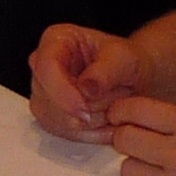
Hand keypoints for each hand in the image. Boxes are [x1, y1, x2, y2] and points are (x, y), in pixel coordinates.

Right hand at [27, 22, 146, 142]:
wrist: (132, 79)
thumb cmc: (127, 62)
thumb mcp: (125, 59)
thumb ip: (106, 71)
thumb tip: (86, 89)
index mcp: (56, 40)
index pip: (46, 68)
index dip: (62, 92)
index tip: (85, 109)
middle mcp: (42, 67)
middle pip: (48, 100)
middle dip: (87, 108)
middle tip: (116, 96)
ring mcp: (43, 94)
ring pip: (58, 121)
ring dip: (92, 121)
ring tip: (114, 106)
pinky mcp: (51, 117)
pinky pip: (66, 134)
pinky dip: (91, 133)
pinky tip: (108, 121)